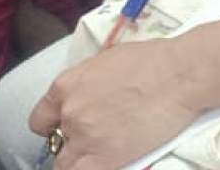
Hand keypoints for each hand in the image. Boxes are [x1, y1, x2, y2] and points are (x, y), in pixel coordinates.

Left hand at [27, 40, 203, 169]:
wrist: (179, 75)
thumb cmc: (152, 61)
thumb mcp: (106, 61)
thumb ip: (87, 83)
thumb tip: (87, 95)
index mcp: (66, 85)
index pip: (40, 119)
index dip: (54, 127)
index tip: (64, 130)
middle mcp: (70, 112)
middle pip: (56, 142)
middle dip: (71, 143)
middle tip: (93, 139)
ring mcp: (85, 137)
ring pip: (64, 165)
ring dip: (77, 162)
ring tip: (99, 154)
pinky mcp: (105, 157)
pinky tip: (105, 163)